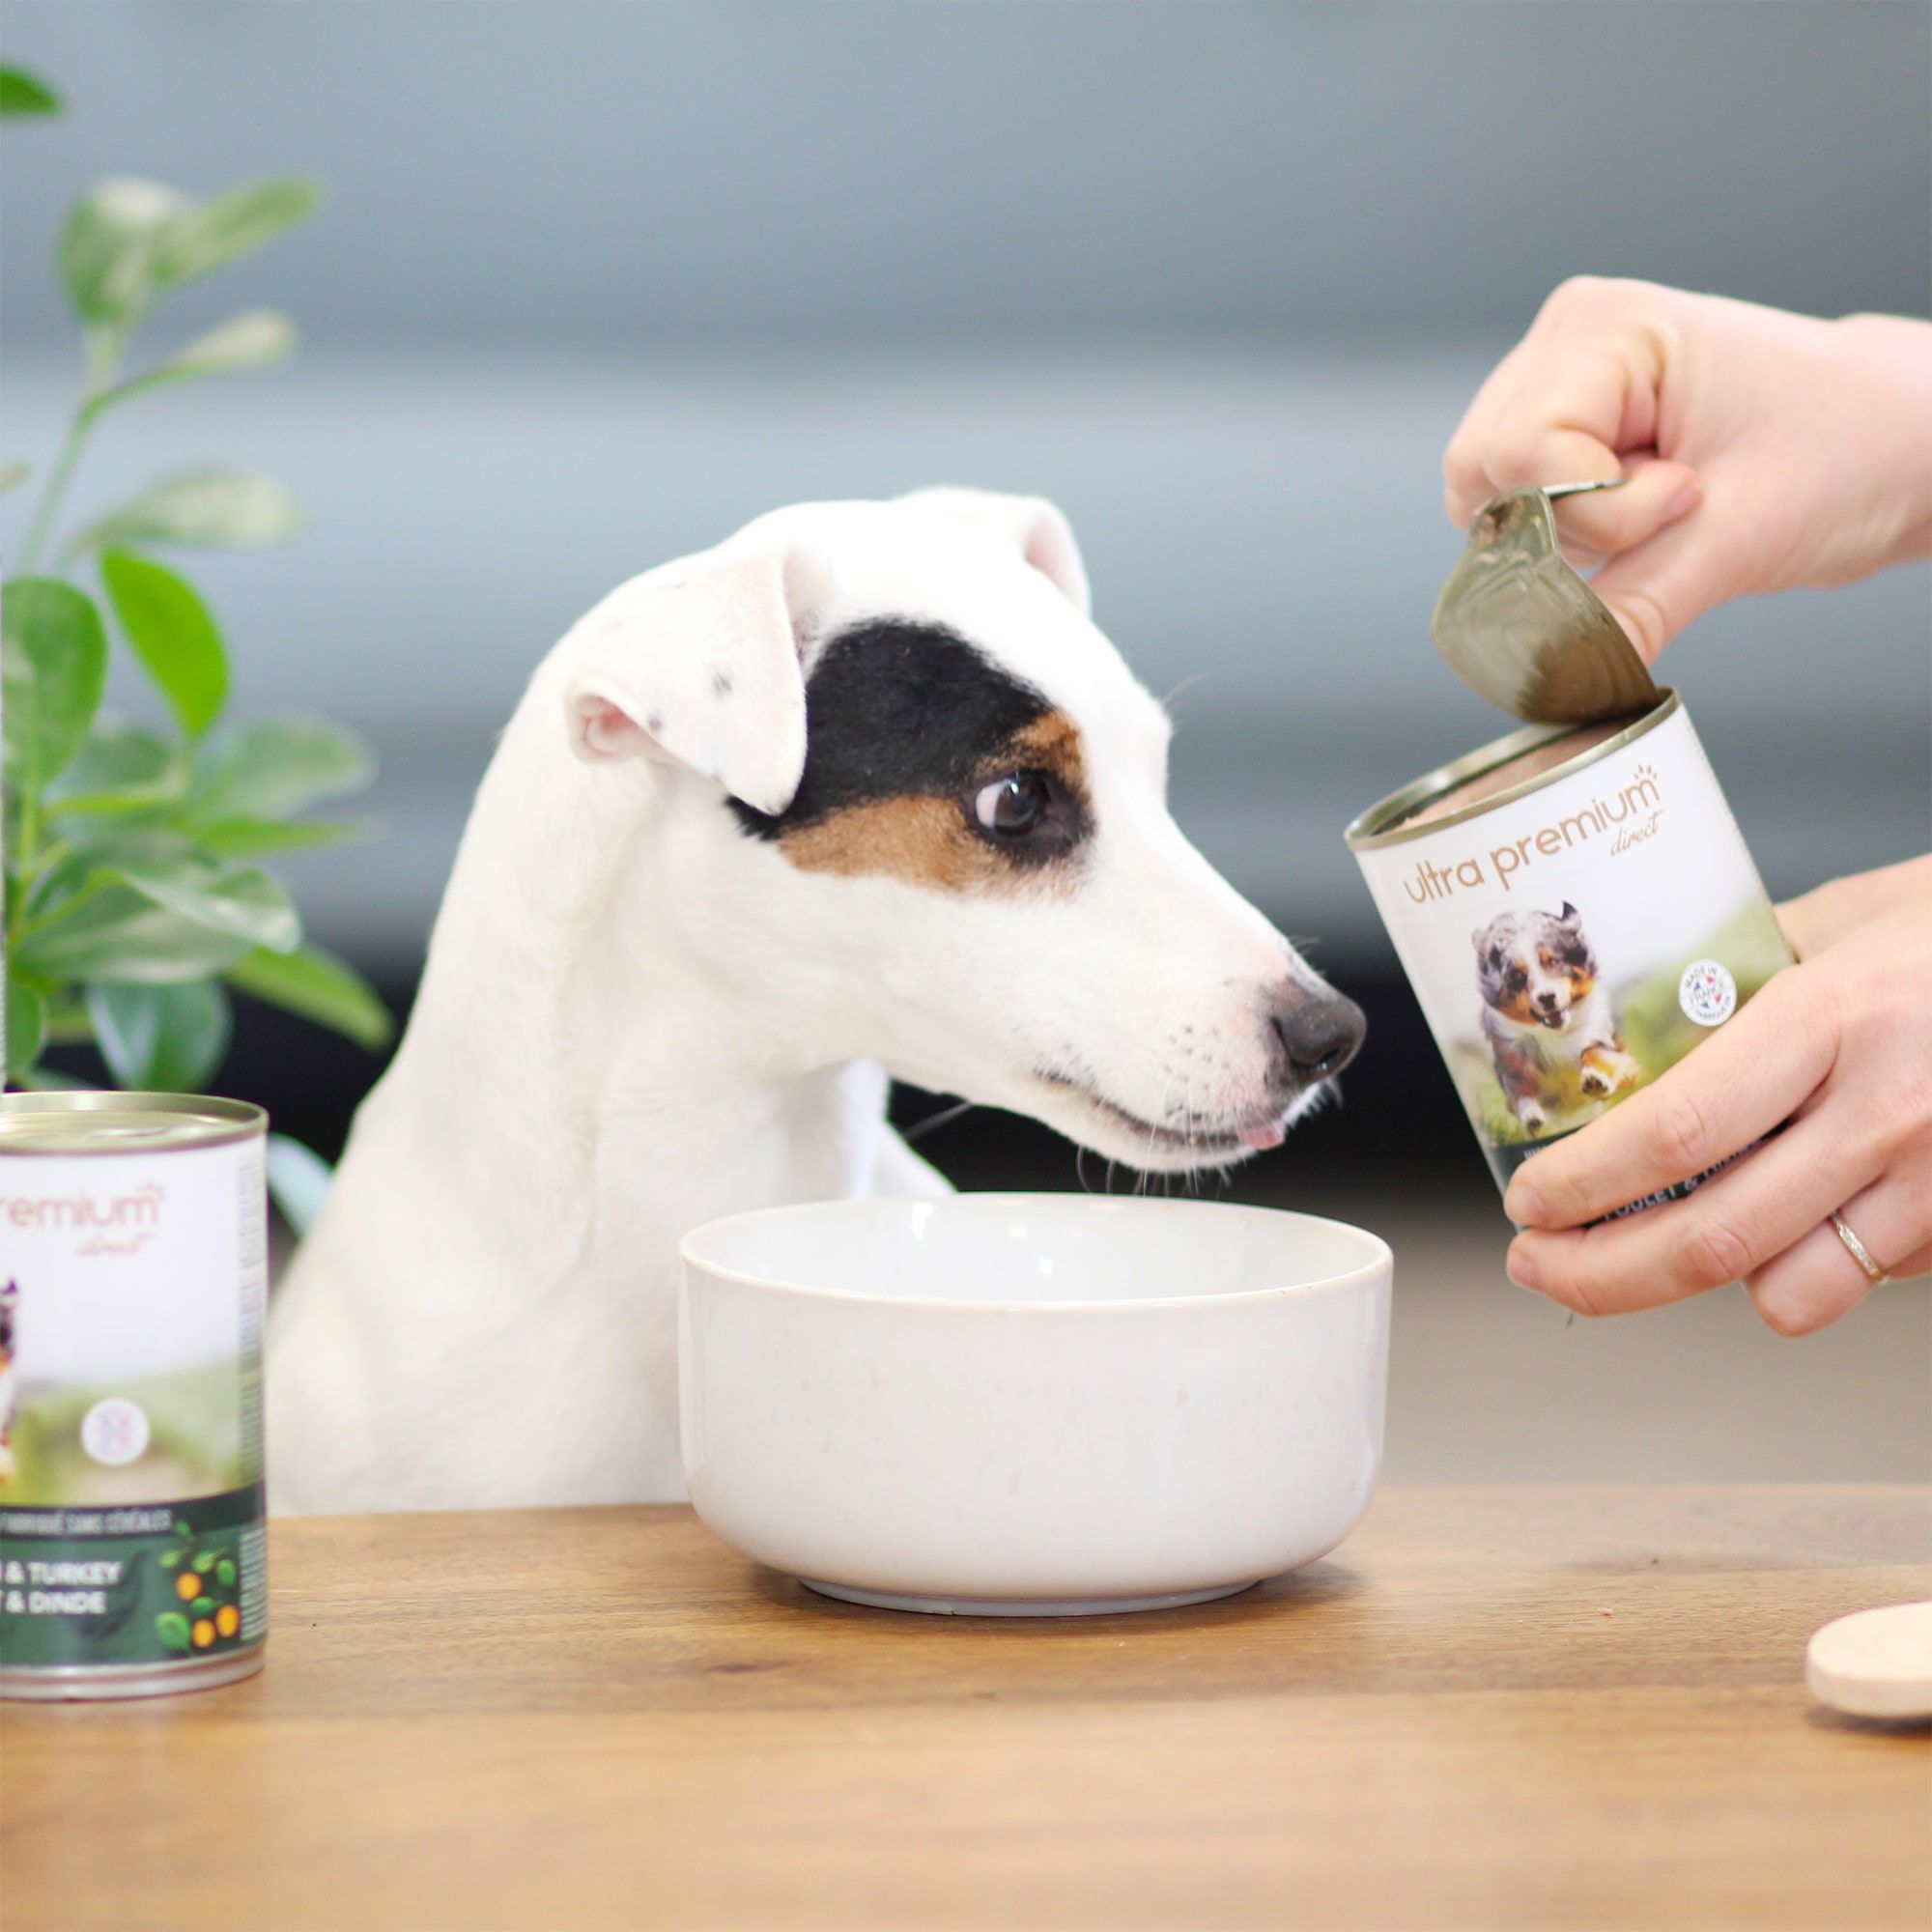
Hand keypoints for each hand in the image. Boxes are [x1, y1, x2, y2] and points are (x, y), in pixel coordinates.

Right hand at [1443, 279, 1931, 659]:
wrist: (1899, 439)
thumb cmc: (1850, 450)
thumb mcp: (1738, 540)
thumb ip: (1630, 607)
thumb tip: (1551, 675)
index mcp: (1607, 326)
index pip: (1521, 452)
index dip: (1592, 511)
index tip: (1687, 502)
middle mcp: (1566, 340)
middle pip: (1484, 472)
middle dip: (1567, 527)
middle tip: (1672, 513)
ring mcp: (1558, 380)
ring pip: (1487, 498)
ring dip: (1567, 537)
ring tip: (1661, 510)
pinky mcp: (1564, 425)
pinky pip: (1514, 508)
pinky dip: (1570, 538)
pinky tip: (1640, 514)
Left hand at [1502, 856, 1931, 1333]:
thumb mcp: (1856, 916)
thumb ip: (1752, 967)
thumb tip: (1649, 1013)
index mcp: (1841, 1015)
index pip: (1676, 1132)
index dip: (1584, 1184)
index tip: (1527, 1199)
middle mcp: (1894, 1111)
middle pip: (1712, 1239)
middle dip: (1598, 1271)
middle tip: (1538, 1264)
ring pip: (1790, 1293)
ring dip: (1707, 1285)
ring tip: (1656, 1248)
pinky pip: (1869, 1280)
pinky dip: (1810, 1266)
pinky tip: (1794, 1217)